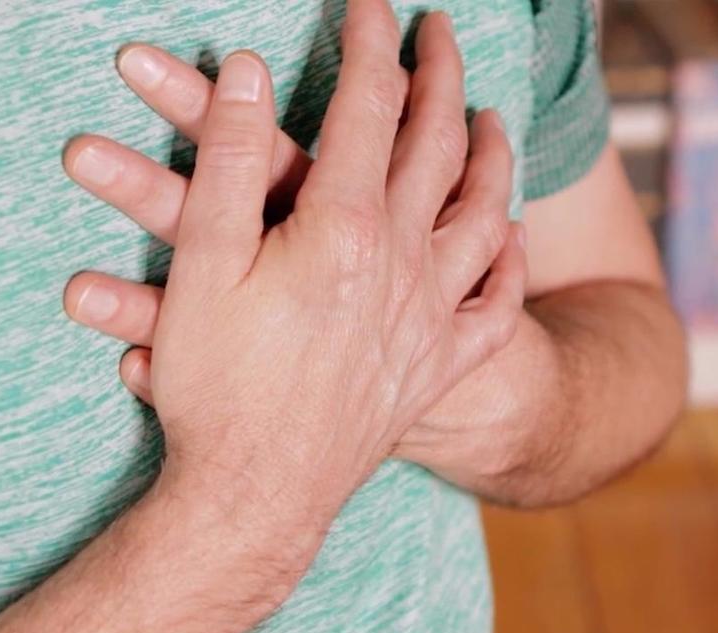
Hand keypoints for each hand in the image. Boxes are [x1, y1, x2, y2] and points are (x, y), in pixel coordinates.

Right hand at [63, 9, 525, 485]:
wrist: (257, 498)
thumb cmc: (218, 386)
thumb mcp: (203, 264)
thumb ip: (229, 161)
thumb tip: (249, 71)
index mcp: (342, 226)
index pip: (367, 106)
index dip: (368, 45)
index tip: (370, 6)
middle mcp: (403, 262)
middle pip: (438, 146)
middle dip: (441, 77)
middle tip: (442, 32)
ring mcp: (429, 316)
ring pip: (485, 215)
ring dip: (493, 158)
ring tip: (493, 121)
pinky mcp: (436, 367)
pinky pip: (495, 305)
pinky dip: (511, 264)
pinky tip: (514, 242)